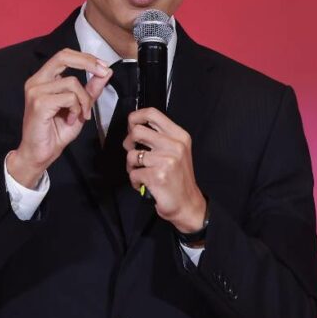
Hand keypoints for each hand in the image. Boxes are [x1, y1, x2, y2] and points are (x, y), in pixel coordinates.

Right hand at [9, 49, 111, 187]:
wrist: (39, 154)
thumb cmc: (55, 132)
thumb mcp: (79, 107)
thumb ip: (90, 89)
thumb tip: (105, 72)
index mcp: (43, 79)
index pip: (64, 56)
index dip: (86, 58)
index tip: (103, 66)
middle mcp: (36, 81)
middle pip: (64, 57)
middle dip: (88, 62)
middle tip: (103, 72)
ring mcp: (36, 91)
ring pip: (72, 82)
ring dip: (84, 100)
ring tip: (80, 115)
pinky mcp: (39, 102)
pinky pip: (69, 97)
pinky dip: (76, 109)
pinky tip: (70, 120)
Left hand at [123, 108, 206, 233]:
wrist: (188, 204)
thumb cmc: (178, 178)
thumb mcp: (177, 151)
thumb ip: (160, 137)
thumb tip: (135, 126)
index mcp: (179, 136)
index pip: (152, 113)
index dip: (135, 117)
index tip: (131, 127)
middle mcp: (174, 145)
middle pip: (137, 131)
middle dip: (129, 143)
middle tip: (134, 153)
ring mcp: (166, 160)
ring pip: (132, 154)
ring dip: (131, 166)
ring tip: (140, 172)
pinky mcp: (157, 176)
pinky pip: (133, 173)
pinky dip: (135, 180)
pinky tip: (144, 184)